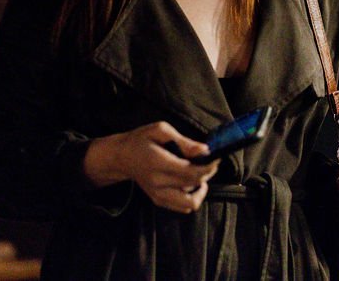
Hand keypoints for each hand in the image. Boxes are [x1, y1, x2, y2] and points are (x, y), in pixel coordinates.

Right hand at [83, 121, 219, 212]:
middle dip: (208, 174)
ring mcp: (157, 194)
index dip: (209, 167)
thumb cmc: (141, 140)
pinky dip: (192, 197)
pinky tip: (191, 184)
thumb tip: (204, 150)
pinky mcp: (158, 200)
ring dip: (201, 189)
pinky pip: (182, 207)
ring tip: (200, 174)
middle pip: (193, 185)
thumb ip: (183, 141)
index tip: (216, 158)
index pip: (191, 172)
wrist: (122, 156)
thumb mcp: (161, 130)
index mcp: (158, 162)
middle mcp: (157, 182)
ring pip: (189, 203)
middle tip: (211, 162)